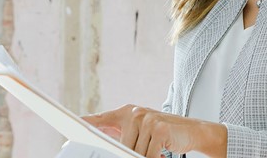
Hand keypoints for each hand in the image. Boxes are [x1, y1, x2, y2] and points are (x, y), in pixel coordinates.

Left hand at [82, 104, 226, 157]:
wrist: (193, 130)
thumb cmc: (165, 133)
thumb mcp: (141, 132)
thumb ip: (122, 135)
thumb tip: (103, 143)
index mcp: (126, 113)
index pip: (101, 119)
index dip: (85, 123)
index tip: (73, 124)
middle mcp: (134, 113)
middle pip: (120, 146)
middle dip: (130, 153)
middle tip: (146, 148)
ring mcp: (147, 119)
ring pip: (134, 152)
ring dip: (146, 155)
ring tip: (157, 149)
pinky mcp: (158, 128)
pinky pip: (147, 154)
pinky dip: (154, 157)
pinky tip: (163, 151)